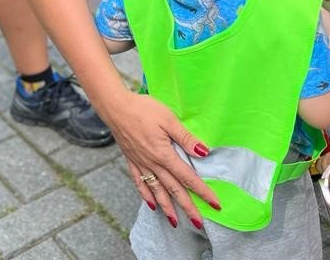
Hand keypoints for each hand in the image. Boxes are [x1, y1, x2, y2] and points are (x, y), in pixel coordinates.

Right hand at [107, 92, 217, 228]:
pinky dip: (146, 195)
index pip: (188, 177)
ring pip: (157, 191)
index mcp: (164, 155)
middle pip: (174, 190)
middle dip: (187, 207)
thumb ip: (185, 138)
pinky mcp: (131, 161)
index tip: (214, 204)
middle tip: (198, 223)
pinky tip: (151, 204)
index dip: (202, 191)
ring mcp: (141, 164)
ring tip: (175, 222)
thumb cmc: (143, 109)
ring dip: (167, 207)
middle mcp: (153, 164)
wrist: (115, 107)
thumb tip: (204, 152)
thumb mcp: (168, 119)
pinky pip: (139, 183)